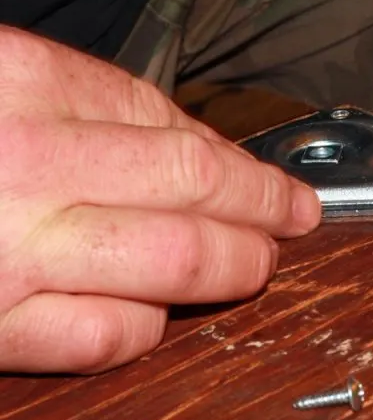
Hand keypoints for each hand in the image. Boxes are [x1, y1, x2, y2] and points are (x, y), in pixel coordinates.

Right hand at [0, 27, 320, 373]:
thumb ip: (81, 106)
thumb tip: (184, 144)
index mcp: (21, 86)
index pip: (170, 124)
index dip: (236, 158)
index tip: (269, 175)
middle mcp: (26, 165)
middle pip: (193, 186)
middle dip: (264, 206)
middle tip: (298, 216)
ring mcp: (11, 249)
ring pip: (172, 262)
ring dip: (232, 266)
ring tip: (260, 262)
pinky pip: (104, 334)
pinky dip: (149, 327)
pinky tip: (163, 315)